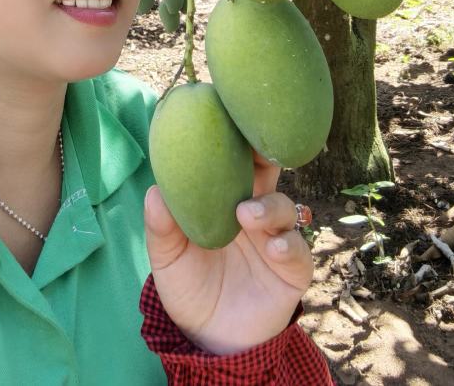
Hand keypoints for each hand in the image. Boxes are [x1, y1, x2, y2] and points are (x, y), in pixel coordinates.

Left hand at [143, 150, 312, 355]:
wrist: (210, 338)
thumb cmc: (188, 286)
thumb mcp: (167, 258)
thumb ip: (161, 228)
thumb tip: (154, 193)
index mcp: (225, 200)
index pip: (235, 160)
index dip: (237, 138)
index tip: (229, 115)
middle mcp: (254, 212)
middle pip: (268, 173)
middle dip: (266, 155)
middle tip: (257, 148)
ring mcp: (276, 239)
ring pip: (284, 207)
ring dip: (269, 206)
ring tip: (246, 215)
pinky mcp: (292, 271)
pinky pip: (299, 251)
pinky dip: (290, 245)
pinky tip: (275, 248)